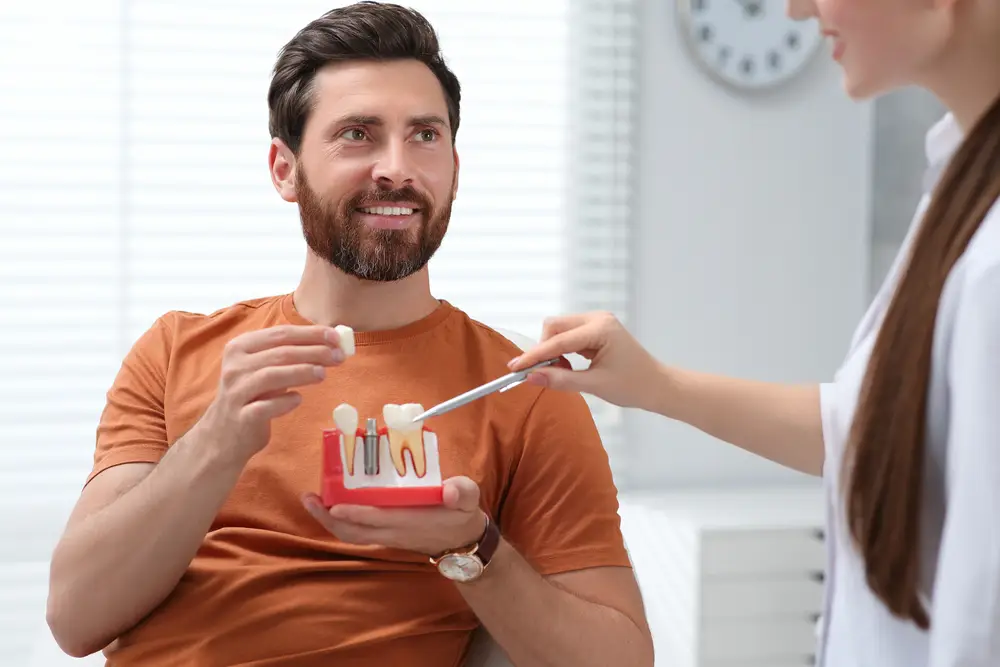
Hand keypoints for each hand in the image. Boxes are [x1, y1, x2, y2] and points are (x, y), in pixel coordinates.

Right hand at [197, 324, 348, 465]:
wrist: (223, 435)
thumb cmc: (251, 396)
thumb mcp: (262, 369)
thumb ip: (287, 356)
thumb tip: (329, 344)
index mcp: (240, 347)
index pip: (281, 334)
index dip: (311, 333)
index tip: (336, 337)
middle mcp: (235, 366)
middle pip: (281, 352)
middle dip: (314, 352)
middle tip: (339, 356)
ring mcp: (236, 392)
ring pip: (272, 375)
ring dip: (302, 372)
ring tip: (324, 373)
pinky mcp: (241, 417)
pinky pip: (266, 406)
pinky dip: (285, 401)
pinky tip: (298, 399)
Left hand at [301, 477, 486, 556]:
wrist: (463, 542)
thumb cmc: (462, 514)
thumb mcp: (469, 499)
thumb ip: (462, 492)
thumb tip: (450, 490)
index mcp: (411, 521)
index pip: (378, 519)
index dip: (355, 513)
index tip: (334, 504)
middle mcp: (394, 532)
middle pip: (354, 531)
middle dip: (328, 518)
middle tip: (308, 498)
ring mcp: (387, 536)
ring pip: (352, 534)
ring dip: (329, 521)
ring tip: (311, 501)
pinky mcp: (385, 535)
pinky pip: (356, 533)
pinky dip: (340, 522)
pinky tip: (330, 505)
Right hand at [506, 311, 661, 410]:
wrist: (657, 385)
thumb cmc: (632, 386)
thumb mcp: (594, 385)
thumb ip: (561, 379)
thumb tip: (531, 377)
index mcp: (600, 329)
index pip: (558, 340)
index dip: (534, 355)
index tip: (514, 368)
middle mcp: (597, 319)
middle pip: (554, 326)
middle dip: (543, 349)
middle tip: (540, 373)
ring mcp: (597, 322)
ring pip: (559, 329)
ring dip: (552, 350)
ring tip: (560, 372)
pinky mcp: (595, 329)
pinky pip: (568, 334)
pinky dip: (562, 350)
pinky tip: (568, 366)